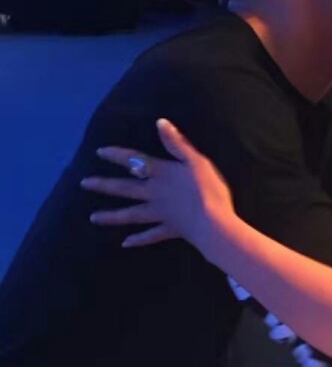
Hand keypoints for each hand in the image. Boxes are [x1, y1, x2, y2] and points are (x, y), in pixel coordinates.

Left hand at [82, 119, 237, 249]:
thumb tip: (160, 122)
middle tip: (84, 184)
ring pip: (131, 214)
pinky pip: (150, 235)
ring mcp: (160, 214)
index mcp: (162, 174)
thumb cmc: (207, 188)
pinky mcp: (169, 230)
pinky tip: (126, 243)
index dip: (118, 156)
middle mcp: (155, 193)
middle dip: (105, 185)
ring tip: (93, 218)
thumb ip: (177, 144)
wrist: (212, 222)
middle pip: (126, 188)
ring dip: (112, 216)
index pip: (136, 162)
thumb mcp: (196, 160)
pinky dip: (139, 239)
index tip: (99, 153)